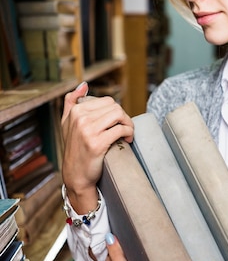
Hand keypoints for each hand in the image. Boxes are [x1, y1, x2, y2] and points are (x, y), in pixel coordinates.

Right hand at [61, 83, 133, 211]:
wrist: (76, 176)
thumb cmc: (74, 149)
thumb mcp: (66, 124)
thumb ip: (71, 101)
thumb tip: (83, 85)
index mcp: (75, 111)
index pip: (107, 101)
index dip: (117, 111)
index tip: (118, 123)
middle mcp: (80, 118)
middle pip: (115, 107)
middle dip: (124, 117)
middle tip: (126, 128)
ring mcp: (88, 131)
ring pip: (119, 115)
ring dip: (128, 124)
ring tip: (128, 133)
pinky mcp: (97, 143)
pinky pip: (120, 130)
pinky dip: (128, 133)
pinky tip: (127, 140)